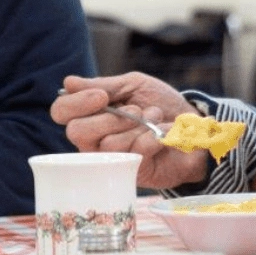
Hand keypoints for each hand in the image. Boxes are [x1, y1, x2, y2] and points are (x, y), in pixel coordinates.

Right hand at [51, 73, 209, 189]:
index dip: (76, 103)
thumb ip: (105, 85)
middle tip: (135, 110)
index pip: (61, 111)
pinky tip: (163, 134)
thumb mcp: (135, 86)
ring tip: (155, 119)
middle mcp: (94, 140)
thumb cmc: (161, 104)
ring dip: (139, 125)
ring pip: (109, 144)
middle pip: (77, 131)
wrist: (194, 126)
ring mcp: (111, 158)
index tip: (102, 96)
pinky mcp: (132, 172)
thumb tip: (68, 82)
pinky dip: (154, 137)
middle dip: (111, 117)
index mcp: (90, 115)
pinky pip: (134, 152)